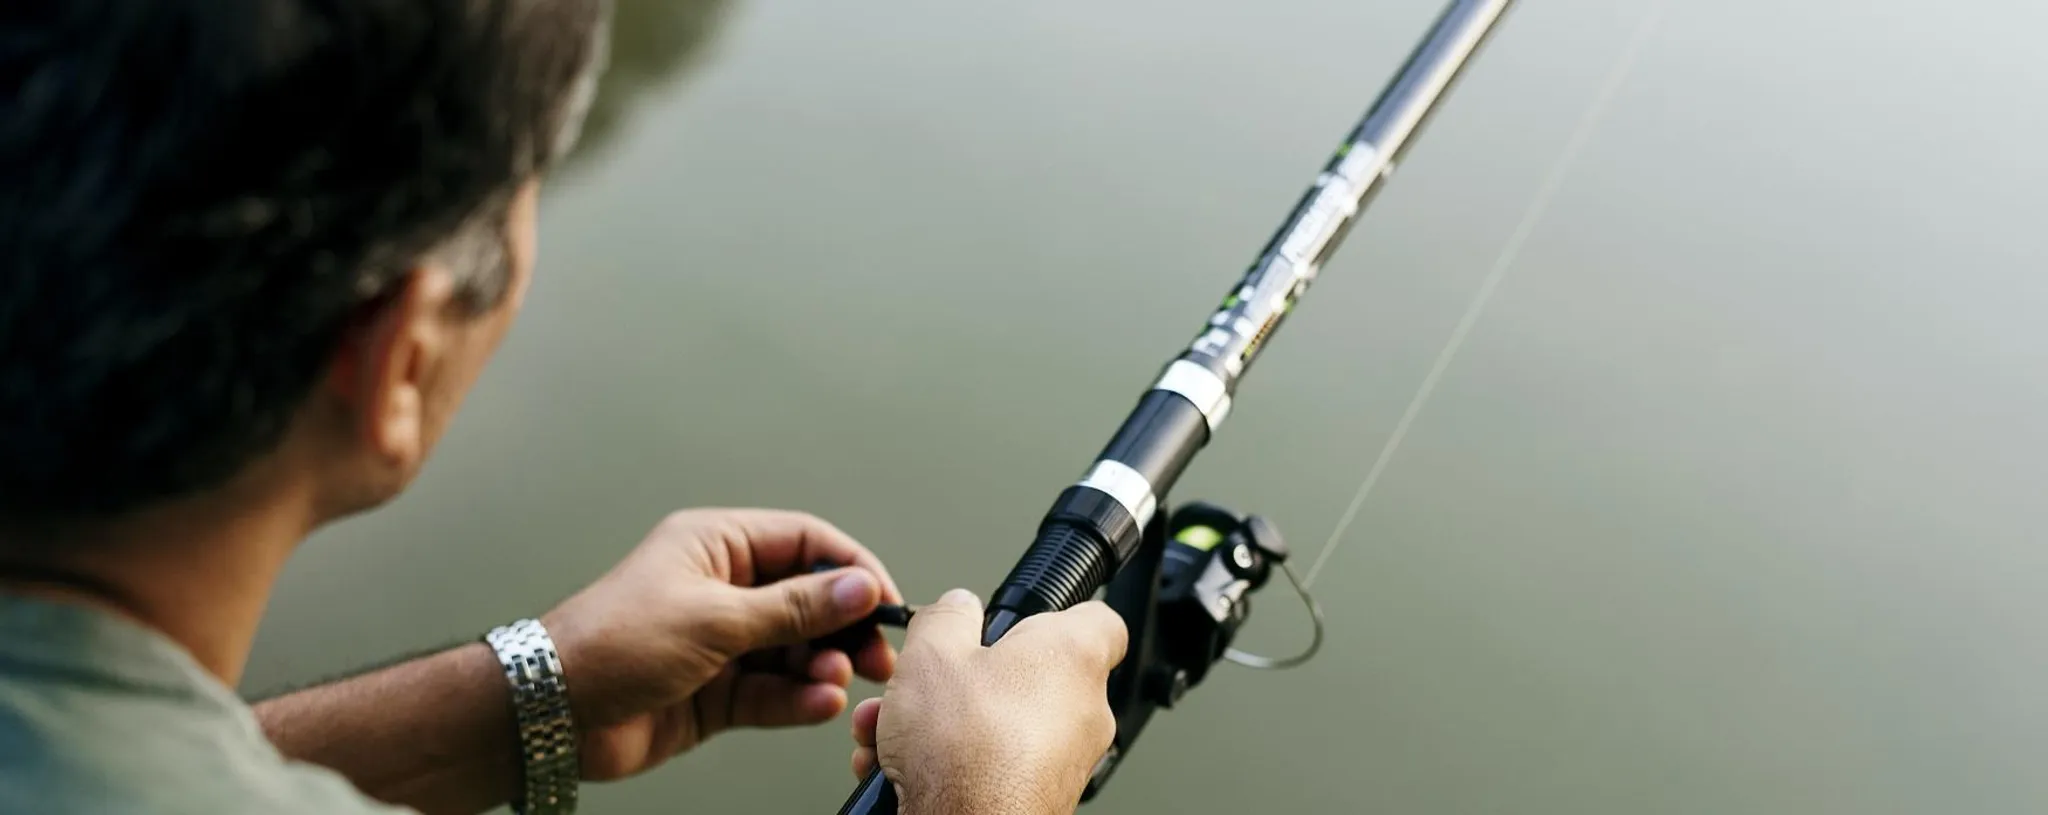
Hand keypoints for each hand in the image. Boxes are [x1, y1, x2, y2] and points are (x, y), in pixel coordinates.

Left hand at [541, 508, 902, 780]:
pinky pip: (773, 692)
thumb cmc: (611, 643)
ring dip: (822, 666)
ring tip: (836, 681)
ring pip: (795, 651)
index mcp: (717, 545)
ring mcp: (722, 642)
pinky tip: (817, 704)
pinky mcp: (718, 692)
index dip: (851, 568)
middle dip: (844, 626)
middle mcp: (723, 589)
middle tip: (875, 655)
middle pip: (807, 599)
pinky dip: (798, 699)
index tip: (884, 600)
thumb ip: (794, 608)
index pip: (805, 543)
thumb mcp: (714, 618)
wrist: (552, 713)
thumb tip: (858, 587)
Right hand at [849, 590, 1126, 814]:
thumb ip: (947, 617)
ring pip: (1002, 724)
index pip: (1098, 619)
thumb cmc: (967, 749)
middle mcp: (1083, 708)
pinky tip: (904, 767)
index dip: (1058, 612)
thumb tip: (956, 605)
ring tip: (898, 730)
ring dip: (948, 722)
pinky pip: (995, 764)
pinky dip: (954, 761)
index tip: (1025, 617)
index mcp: (1072, 655)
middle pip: (1029, 675)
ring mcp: (1066, 759)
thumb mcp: (932, 653)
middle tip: (932, 681)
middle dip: (970, 678)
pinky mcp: (1042, 796)